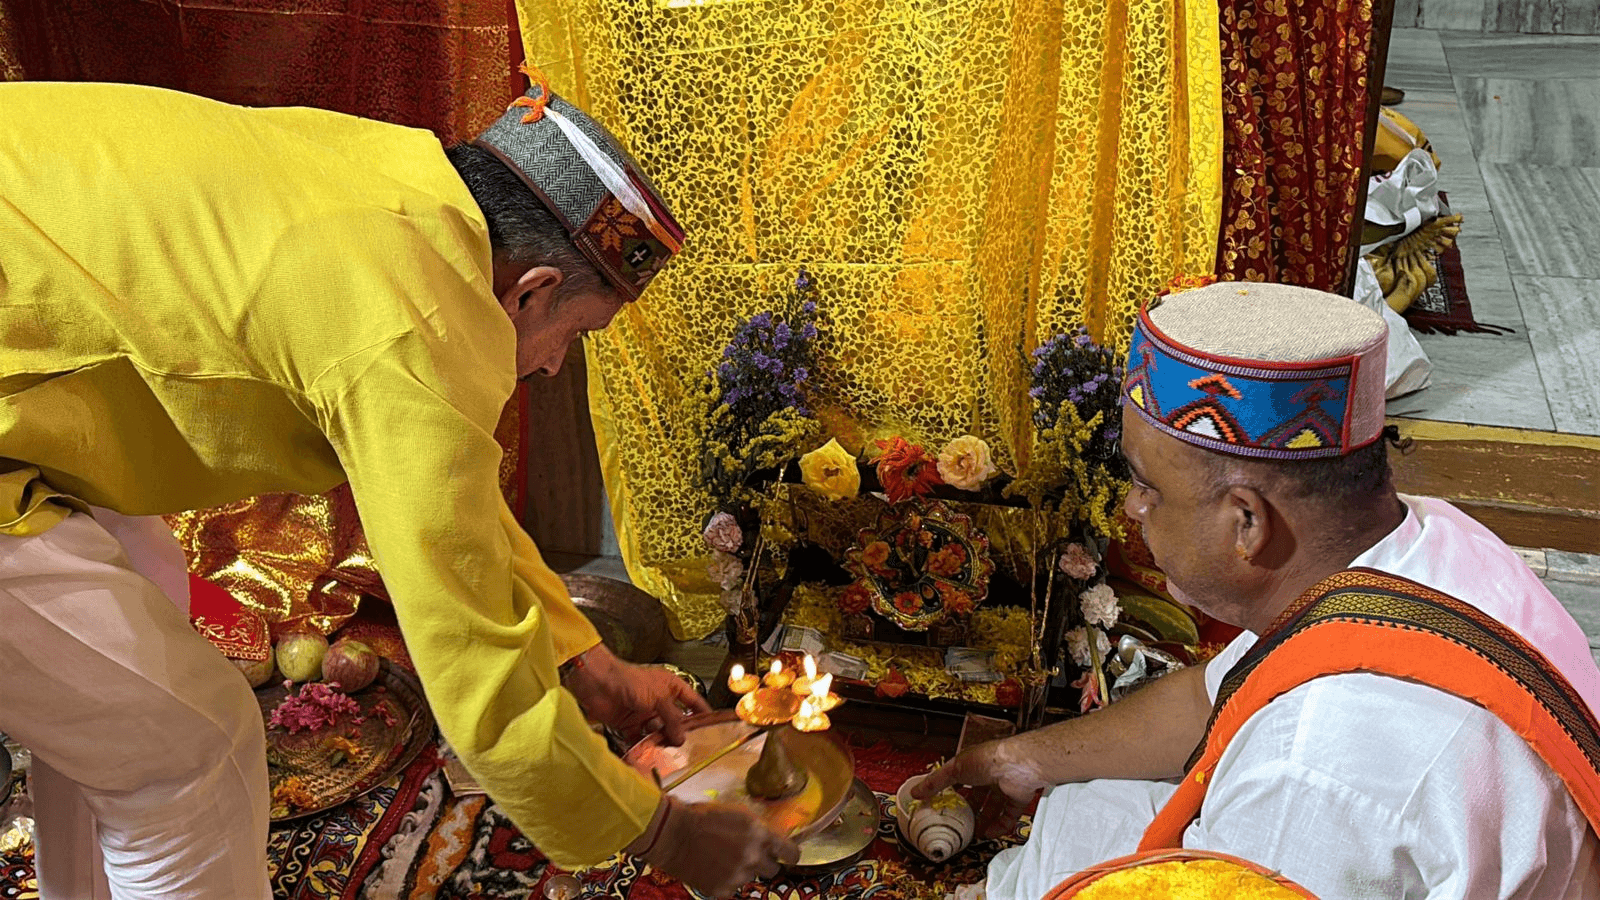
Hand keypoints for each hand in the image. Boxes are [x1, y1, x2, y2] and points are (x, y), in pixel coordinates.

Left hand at [563, 644, 710, 745]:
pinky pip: (641, 739)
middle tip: (689, 750)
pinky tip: (647, 755)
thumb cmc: (628, 680)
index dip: (703, 715)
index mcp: (671, 687)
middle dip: (681, 734)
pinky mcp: (629, 724)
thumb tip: (682, 738)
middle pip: (676, 721)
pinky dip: (643, 747)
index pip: (693, 702)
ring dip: (662, 743)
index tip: (713, 730)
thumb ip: (672, 719)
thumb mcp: (658, 698)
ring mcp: (645, 713)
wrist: (597, 682)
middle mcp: (660, 700)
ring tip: (668, 755)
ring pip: (659, 733)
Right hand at [634, 797, 798, 897]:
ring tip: (723, 858)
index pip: (791, 853)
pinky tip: (714, 868)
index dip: (790, 854)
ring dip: (743, 870)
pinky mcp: (723, 890)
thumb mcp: (739, 813)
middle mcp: (752, 857)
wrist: (673, 834)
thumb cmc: (703, 818)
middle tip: (748, 854)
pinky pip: (734, 888)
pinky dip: (727, 881)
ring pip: (752, 878)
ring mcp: (738, 876)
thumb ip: (760, 828)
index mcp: (759, 834)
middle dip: (765, 862)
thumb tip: (776, 838)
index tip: (787, 855)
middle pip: (774, 869)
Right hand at [913, 737, 1046, 838]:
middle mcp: (991, 773)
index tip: (944, 803)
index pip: (962, 777)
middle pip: (979, 794)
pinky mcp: (1018, 797)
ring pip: (994, 806)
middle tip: (960, 822)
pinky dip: (999, 826)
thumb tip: (916, 792)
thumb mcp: (954, 770)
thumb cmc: (987, 759)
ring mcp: (1006, 785)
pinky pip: (1009, 815)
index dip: (953, 790)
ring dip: (984, 820)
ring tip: (973, 833)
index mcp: (975, 763)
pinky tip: (988, 833)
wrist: (1018, 765)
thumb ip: (935, 783)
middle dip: (970, 809)